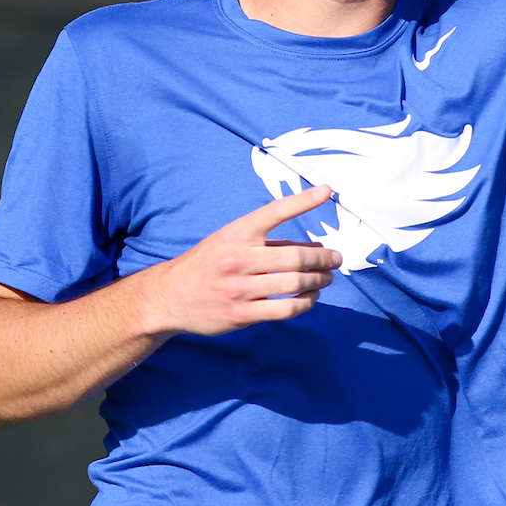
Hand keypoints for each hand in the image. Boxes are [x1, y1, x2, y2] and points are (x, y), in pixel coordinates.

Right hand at [145, 185, 340, 335]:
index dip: (302, 200)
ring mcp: (239, 288)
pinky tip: (311, 298)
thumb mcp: (228, 240)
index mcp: (236, 233)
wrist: (169, 296)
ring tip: (326, 278)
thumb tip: (312, 247)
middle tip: (336, 258)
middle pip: (295, 257)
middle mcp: (238, 258)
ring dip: (318, 281)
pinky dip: (305, 303)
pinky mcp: (241, 314)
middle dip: (323, 258)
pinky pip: (284, 309)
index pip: (275, 211)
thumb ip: (265, 242)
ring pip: (294, 284)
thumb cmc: (207, 263)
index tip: (326, 191)